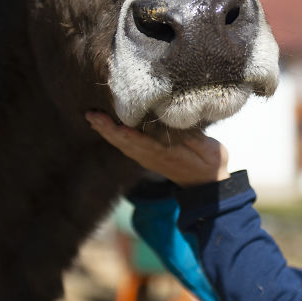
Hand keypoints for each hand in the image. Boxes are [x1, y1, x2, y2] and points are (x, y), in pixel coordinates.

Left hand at [85, 112, 229, 186]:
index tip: (105, 118)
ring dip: (107, 132)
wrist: (209, 186)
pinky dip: (115, 137)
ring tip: (92, 118)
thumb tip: (173, 119)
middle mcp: (151, 157)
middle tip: (90, 114)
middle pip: (124, 142)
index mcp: (164, 153)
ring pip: (122, 145)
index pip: (137, 140)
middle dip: (106, 128)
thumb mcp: (208, 149)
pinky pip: (127, 147)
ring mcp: (148, 160)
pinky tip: (108, 128)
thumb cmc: (212, 164)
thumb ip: (191, 136)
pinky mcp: (148, 159)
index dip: (120, 129)